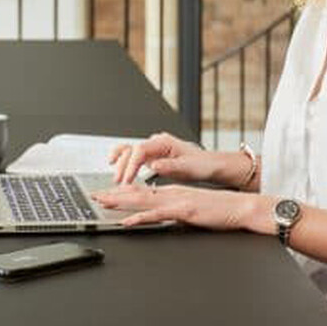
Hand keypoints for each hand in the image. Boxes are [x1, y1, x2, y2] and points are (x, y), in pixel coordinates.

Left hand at [91, 183, 268, 231]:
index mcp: (172, 192)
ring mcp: (176, 201)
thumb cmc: (219, 210)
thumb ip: (174, 210)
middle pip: (136, 193)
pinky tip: (128, 221)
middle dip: (113, 194)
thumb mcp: (191, 208)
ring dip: (120, 202)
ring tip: (103, 203)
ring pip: (142, 200)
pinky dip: (141, 217)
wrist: (240, 207)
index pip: (141, 191)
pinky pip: (158, 215)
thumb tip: (160, 214)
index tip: (104, 194)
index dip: (121, 192)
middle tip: (94, 195)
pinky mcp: (184, 211)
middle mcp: (171, 193)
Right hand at [109, 132, 239, 186]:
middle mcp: (156, 143)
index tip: (127, 179)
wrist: (209, 165)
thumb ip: (169, 166)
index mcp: (164, 142)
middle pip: (131, 150)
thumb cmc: (201, 165)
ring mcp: (153, 149)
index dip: (131, 165)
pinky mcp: (152, 156)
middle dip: (122, 167)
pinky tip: (120, 172)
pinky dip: (124, 164)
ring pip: (129, 152)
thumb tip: (154, 165)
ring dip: (121, 165)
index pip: (140, 150)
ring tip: (117, 180)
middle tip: (119, 183)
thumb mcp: (188, 167)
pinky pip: (133, 158)